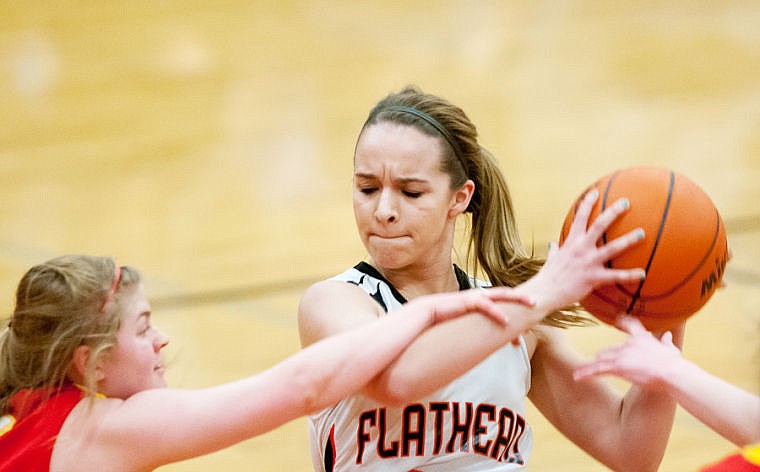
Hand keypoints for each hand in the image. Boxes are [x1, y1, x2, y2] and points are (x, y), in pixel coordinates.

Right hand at [412, 287, 534, 326]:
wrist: (427, 313)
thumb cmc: (445, 319)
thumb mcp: (465, 323)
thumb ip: (476, 327)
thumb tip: (483, 339)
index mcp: (480, 300)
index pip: (501, 302)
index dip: (514, 307)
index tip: (526, 319)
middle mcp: (480, 296)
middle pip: (506, 293)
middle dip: (522, 297)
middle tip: (537, 301)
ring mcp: (474, 297)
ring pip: (501, 295)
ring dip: (517, 299)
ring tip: (531, 304)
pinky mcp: (467, 301)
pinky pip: (486, 306)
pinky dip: (497, 313)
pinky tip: (506, 321)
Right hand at [531, 188, 645, 311]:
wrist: (544, 293)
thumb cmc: (548, 277)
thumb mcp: (551, 260)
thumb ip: (554, 251)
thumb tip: (552, 245)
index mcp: (571, 242)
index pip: (579, 217)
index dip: (587, 203)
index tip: (595, 192)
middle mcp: (580, 248)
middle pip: (599, 225)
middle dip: (613, 212)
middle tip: (626, 202)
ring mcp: (587, 262)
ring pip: (612, 247)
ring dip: (628, 239)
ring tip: (642, 233)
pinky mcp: (593, 278)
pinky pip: (615, 276)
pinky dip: (630, 275)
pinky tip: (643, 274)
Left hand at [573, 315, 682, 390]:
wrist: (671, 371)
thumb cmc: (674, 364)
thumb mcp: (671, 350)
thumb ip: (667, 342)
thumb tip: (667, 336)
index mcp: (642, 337)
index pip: (630, 325)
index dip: (623, 322)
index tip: (618, 320)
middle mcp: (628, 344)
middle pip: (612, 349)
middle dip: (605, 356)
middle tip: (597, 359)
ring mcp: (621, 354)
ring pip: (601, 359)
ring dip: (590, 366)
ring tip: (580, 371)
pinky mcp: (617, 366)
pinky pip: (598, 370)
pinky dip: (586, 373)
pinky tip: (578, 377)